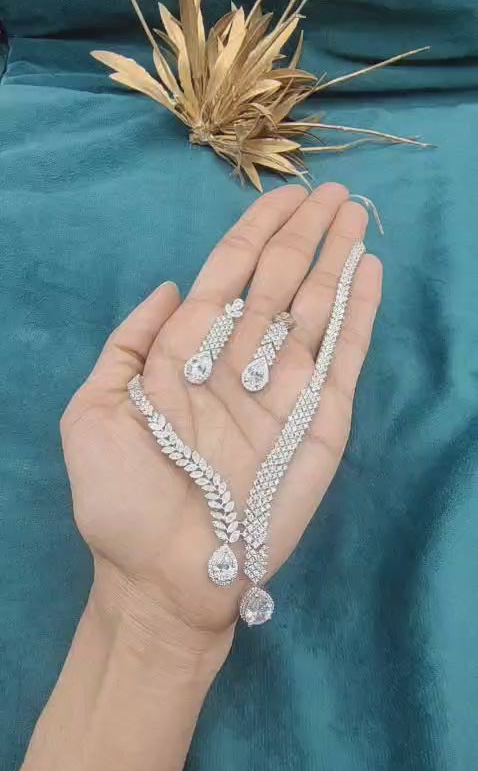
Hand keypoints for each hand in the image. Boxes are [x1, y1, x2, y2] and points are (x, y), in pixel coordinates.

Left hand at [60, 183, 381, 661]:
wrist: (160, 577)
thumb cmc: (120, 500)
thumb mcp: (93, 412)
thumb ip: (126, 344)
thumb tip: (170, 287)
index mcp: (187, 355)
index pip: (229, 277)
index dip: (254, 233)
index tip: (283, 196)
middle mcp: (240, 364)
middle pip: (278, 284)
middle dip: (304, 235)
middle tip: (332, 193)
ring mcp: (284, 393)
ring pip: (316, 311)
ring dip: (337, 261)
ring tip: (355, 216)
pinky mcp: (319, 425)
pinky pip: (343, 361)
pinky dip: (359, 316)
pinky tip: (369, 273)